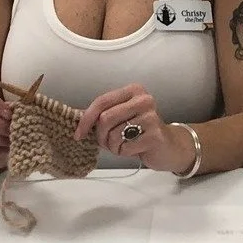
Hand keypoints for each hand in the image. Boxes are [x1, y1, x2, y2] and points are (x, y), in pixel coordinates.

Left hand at [76, 83, 195, 175]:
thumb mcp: (121, 117)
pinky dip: (123, 152)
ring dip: (112, 146)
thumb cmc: (140, 131)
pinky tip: (134, 149)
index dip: (86, 119)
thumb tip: (75, 116)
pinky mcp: (155, 135)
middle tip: (106, 142)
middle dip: (100, 136)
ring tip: (123, 144)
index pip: (102, 101)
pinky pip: (124, 147)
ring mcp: (151, 117)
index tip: (79, 134)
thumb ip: (101, 114)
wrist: (168, 146)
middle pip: (105, 119)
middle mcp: (144, 99)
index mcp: (133, 90)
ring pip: (113, 135)